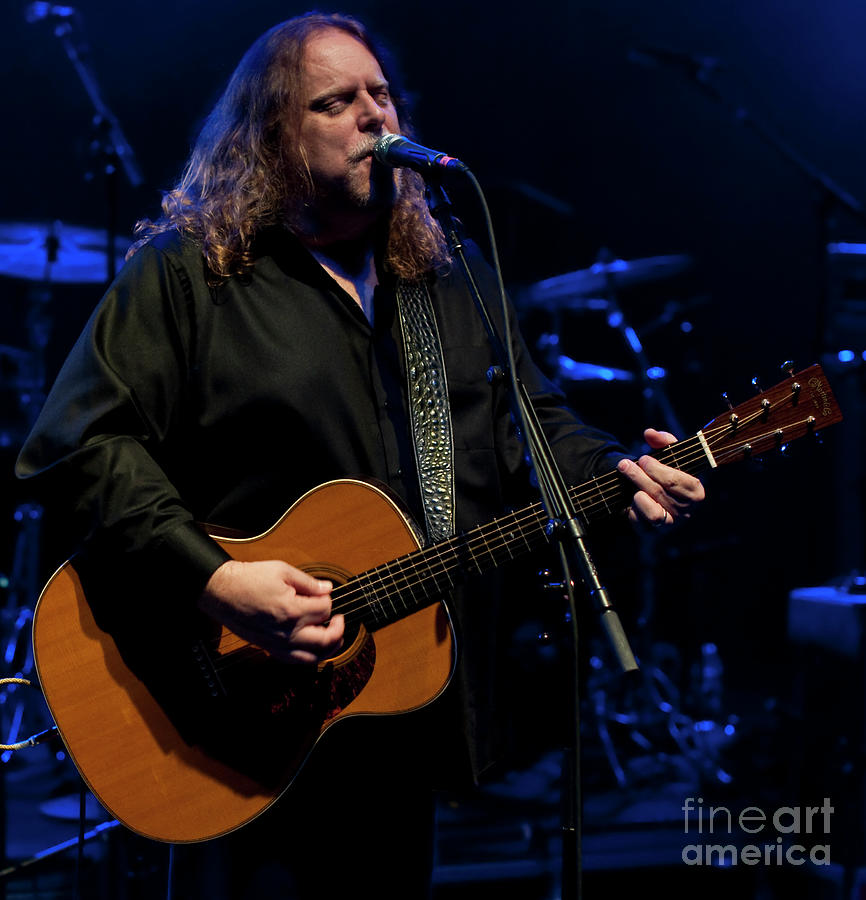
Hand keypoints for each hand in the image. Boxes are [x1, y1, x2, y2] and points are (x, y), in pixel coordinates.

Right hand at [199, 559, 343, 664]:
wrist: (221, 591)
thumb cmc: (248, 579)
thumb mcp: (282, 570)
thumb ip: (308, 582)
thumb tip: (328, 589)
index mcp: (291, 610)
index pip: (324, 610)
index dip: (328, 600)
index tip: (323, 594)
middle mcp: (286, 632)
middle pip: (325, 640)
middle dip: (338, 629)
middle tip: (339, 619)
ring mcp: (277, 643)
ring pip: (312, 658)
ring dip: (328, 649)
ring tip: (334, 637)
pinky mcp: (268, 648)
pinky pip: (294, 660)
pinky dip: (309, 656)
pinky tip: (312, 646)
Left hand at [617, 428, 704, 527]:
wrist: (655, 498)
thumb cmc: (666, 474)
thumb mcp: (669, 456)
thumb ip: (664, 441)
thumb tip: (650, 432)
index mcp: (696, 492)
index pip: (675, 480)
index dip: (656, 469)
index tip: (644, 458)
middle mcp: (687, 511)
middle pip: (659, 492)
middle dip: (638, 475)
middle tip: (625, 464)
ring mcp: (670, 525)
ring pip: (653, 513)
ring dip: (638, 496)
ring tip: (632, 487)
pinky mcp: (653, 533)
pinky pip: (640, 523)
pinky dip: (632, 510)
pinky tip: (631, 501)